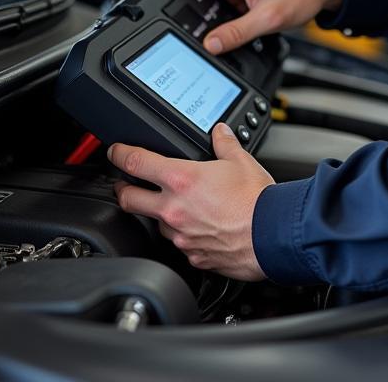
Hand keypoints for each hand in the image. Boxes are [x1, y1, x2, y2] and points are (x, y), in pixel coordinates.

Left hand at [109, 125, 274, 280]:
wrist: (272, 234)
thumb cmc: (257, 200)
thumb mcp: (241, 160)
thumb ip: (225, 144)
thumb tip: (219, 132)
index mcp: (182, 179)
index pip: (136, 163)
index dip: (119, 155)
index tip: (115, 152)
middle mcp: (174, 209)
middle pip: (129, 199)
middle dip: (122, 189)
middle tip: (125, 184)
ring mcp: (180, 235)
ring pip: (155, 223)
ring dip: (159, 213)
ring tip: (173, 206)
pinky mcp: (192, 256)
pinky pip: (178, 244)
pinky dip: (183, 235)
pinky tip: (197, 228)